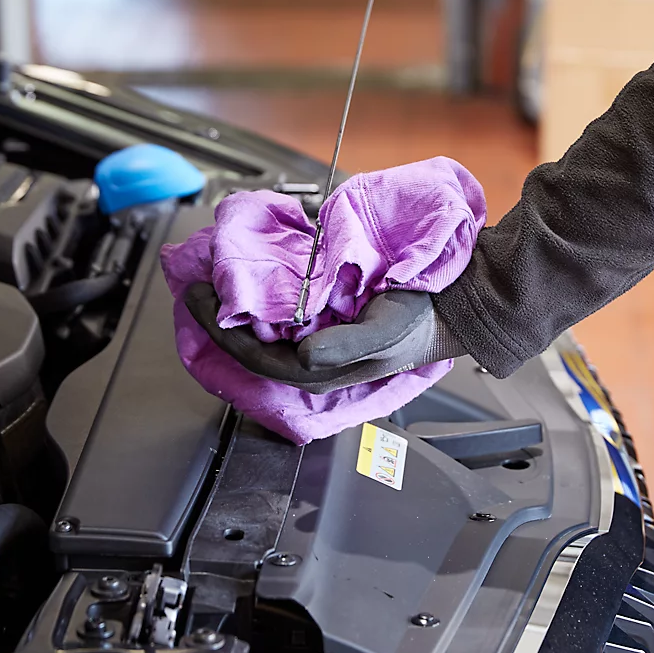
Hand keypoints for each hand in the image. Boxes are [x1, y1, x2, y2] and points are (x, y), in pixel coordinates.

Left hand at [184, 283, 464, 393]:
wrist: (456, 304)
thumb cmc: (423, 319)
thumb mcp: (387, 331)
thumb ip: (344, 346)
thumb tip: (301, 355)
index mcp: (324, 371)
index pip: (257, 359)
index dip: (222, 332)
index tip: (199, 298)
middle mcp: (317, 362)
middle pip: (254, 349)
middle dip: (223, 321)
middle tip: (197, 287)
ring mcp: (322, 344)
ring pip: (267, 335)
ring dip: (242, 311)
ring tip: (219, 282)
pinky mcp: (331, 324)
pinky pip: (286, 318)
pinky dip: (267, 300)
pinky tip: (258, 282)